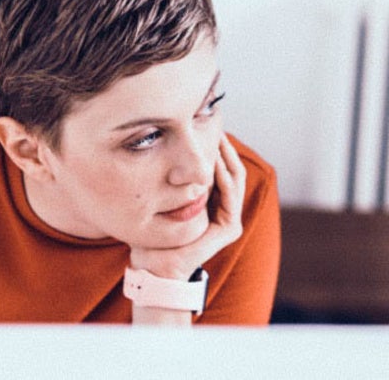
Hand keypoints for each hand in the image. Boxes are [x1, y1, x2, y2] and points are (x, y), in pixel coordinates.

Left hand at [129, 135, 246, 279]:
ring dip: (226, 157)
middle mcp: (224, 209)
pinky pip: (230, 197)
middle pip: (231, 169)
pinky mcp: (229, 228)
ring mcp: (230, 220)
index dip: (216, 146)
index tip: (205, 125)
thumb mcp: (161, 197)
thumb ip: (167, 178)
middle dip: (224, 147)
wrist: (154, 264)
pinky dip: (224, 177)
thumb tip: (157, 148)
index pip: (220, 167)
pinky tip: (215, 162)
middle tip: (215, 125)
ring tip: (217, 137)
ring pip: (235, 179)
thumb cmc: (153, 232)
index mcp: (211, 201)